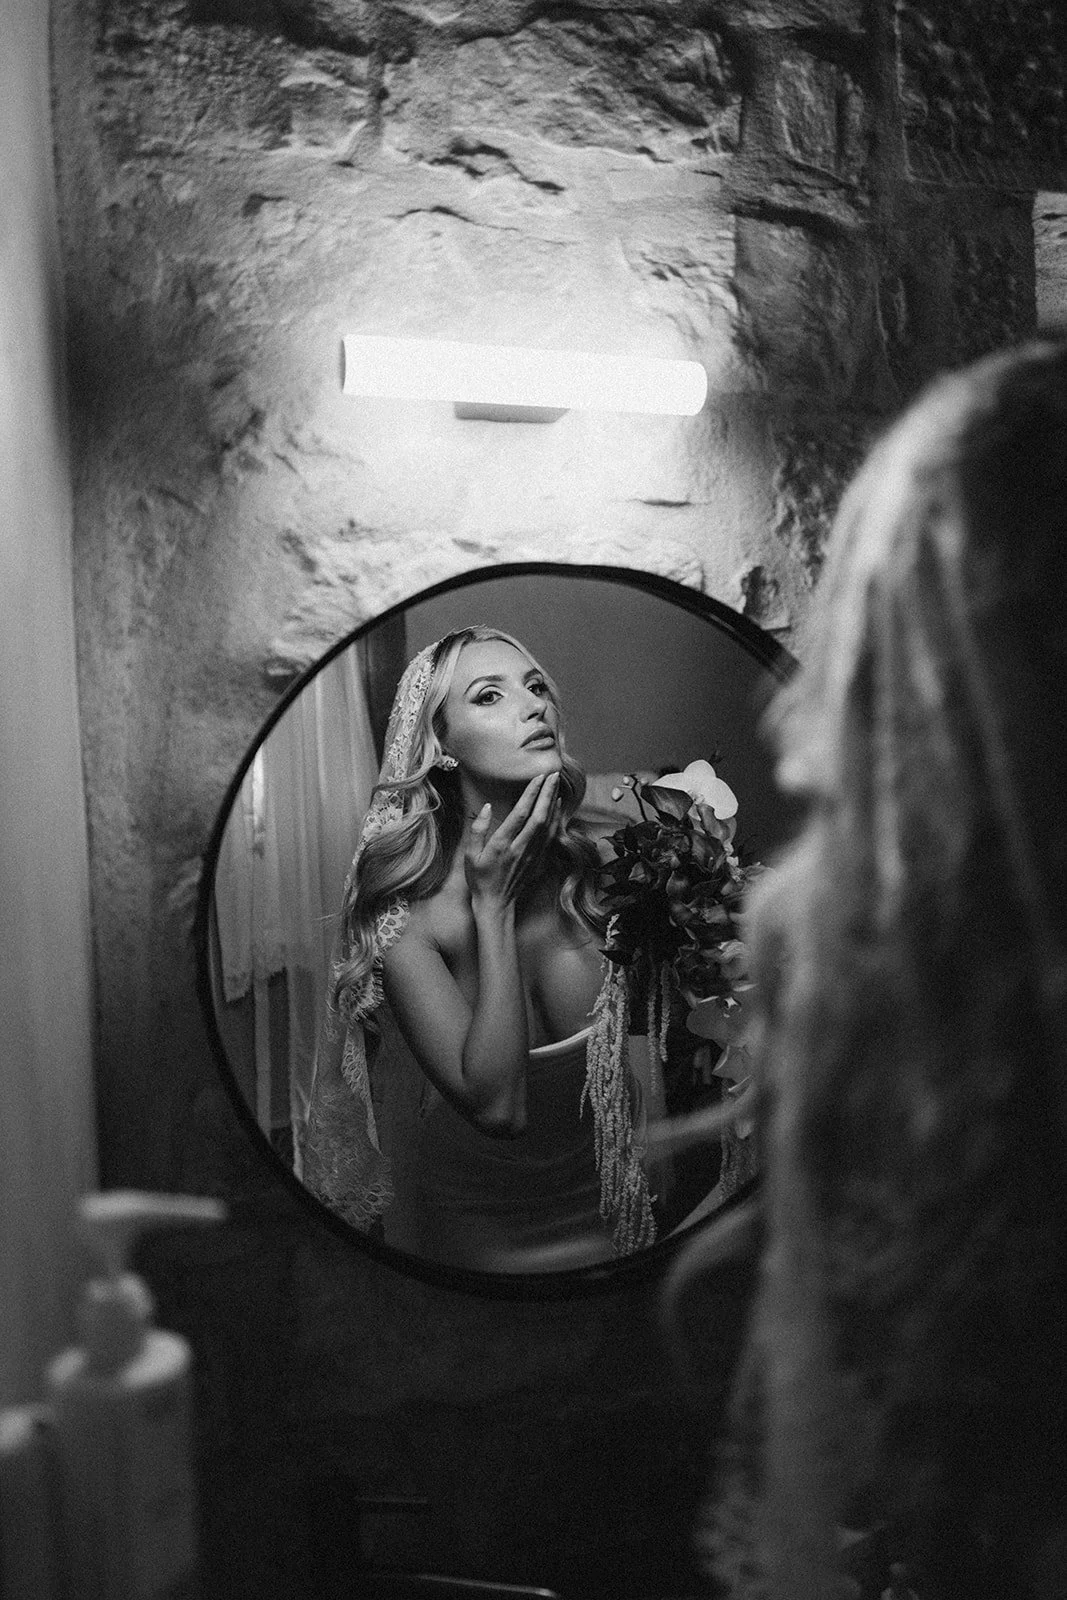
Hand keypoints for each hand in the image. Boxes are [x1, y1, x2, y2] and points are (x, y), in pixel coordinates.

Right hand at [464, 772, 560, 909]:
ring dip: (553, 804)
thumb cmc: (480, 879)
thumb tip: (485, 807)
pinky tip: (556, 808)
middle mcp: (520, 848)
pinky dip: (555, 819)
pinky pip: (550, 836)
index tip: (538, 777)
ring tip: (556, 785)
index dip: (531, 794)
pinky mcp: (538, 860)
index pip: (520, 814)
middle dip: (547, 793)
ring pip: (547, 825)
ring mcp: (532, 854)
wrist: (496, 904)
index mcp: (502, 844)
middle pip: (539, 816)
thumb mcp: (470, 856)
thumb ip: (477, 830)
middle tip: (554, 774)